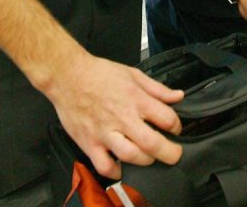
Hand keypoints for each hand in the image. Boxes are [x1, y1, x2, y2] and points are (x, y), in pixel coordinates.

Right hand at [47, 53, 184, 178]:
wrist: (68, 76)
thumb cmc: (99, 73)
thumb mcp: (133, 74)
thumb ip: (158, 88)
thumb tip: (178, 96)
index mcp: (136, 99)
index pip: (167, 119)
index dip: (177, 126)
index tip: (175, 128)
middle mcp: (122, 118)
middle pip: (152, 143)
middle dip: (169, 153)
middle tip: (174, 154)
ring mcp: (105, 132)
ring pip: (131, 156)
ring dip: (145, 161)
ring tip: (149, 157)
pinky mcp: (89, 143)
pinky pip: (104, 166)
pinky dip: (115, 172)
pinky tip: (122, 167)